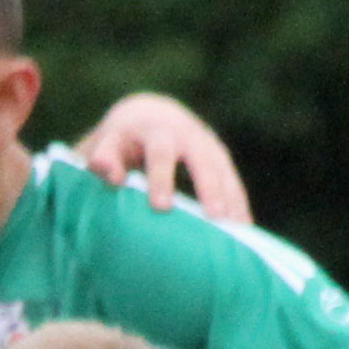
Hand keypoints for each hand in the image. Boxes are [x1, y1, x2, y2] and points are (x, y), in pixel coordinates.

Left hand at [74, 91, 252, 225]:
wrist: (148, 116)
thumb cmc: (121, 141)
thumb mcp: (108, 144)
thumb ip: (103, 157)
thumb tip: (104, 170)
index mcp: (157, 131)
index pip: (161, 153)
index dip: (161, 178)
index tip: (161, 207)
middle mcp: (188, 134)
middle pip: (202, 159)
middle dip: (209, 188)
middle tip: (215, 218)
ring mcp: (208, 145)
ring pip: (223, 171)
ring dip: (232, 199)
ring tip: (238, 232)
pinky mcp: (219, 158)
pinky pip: (232, 182)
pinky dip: (239, 205)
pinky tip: (245, 232)